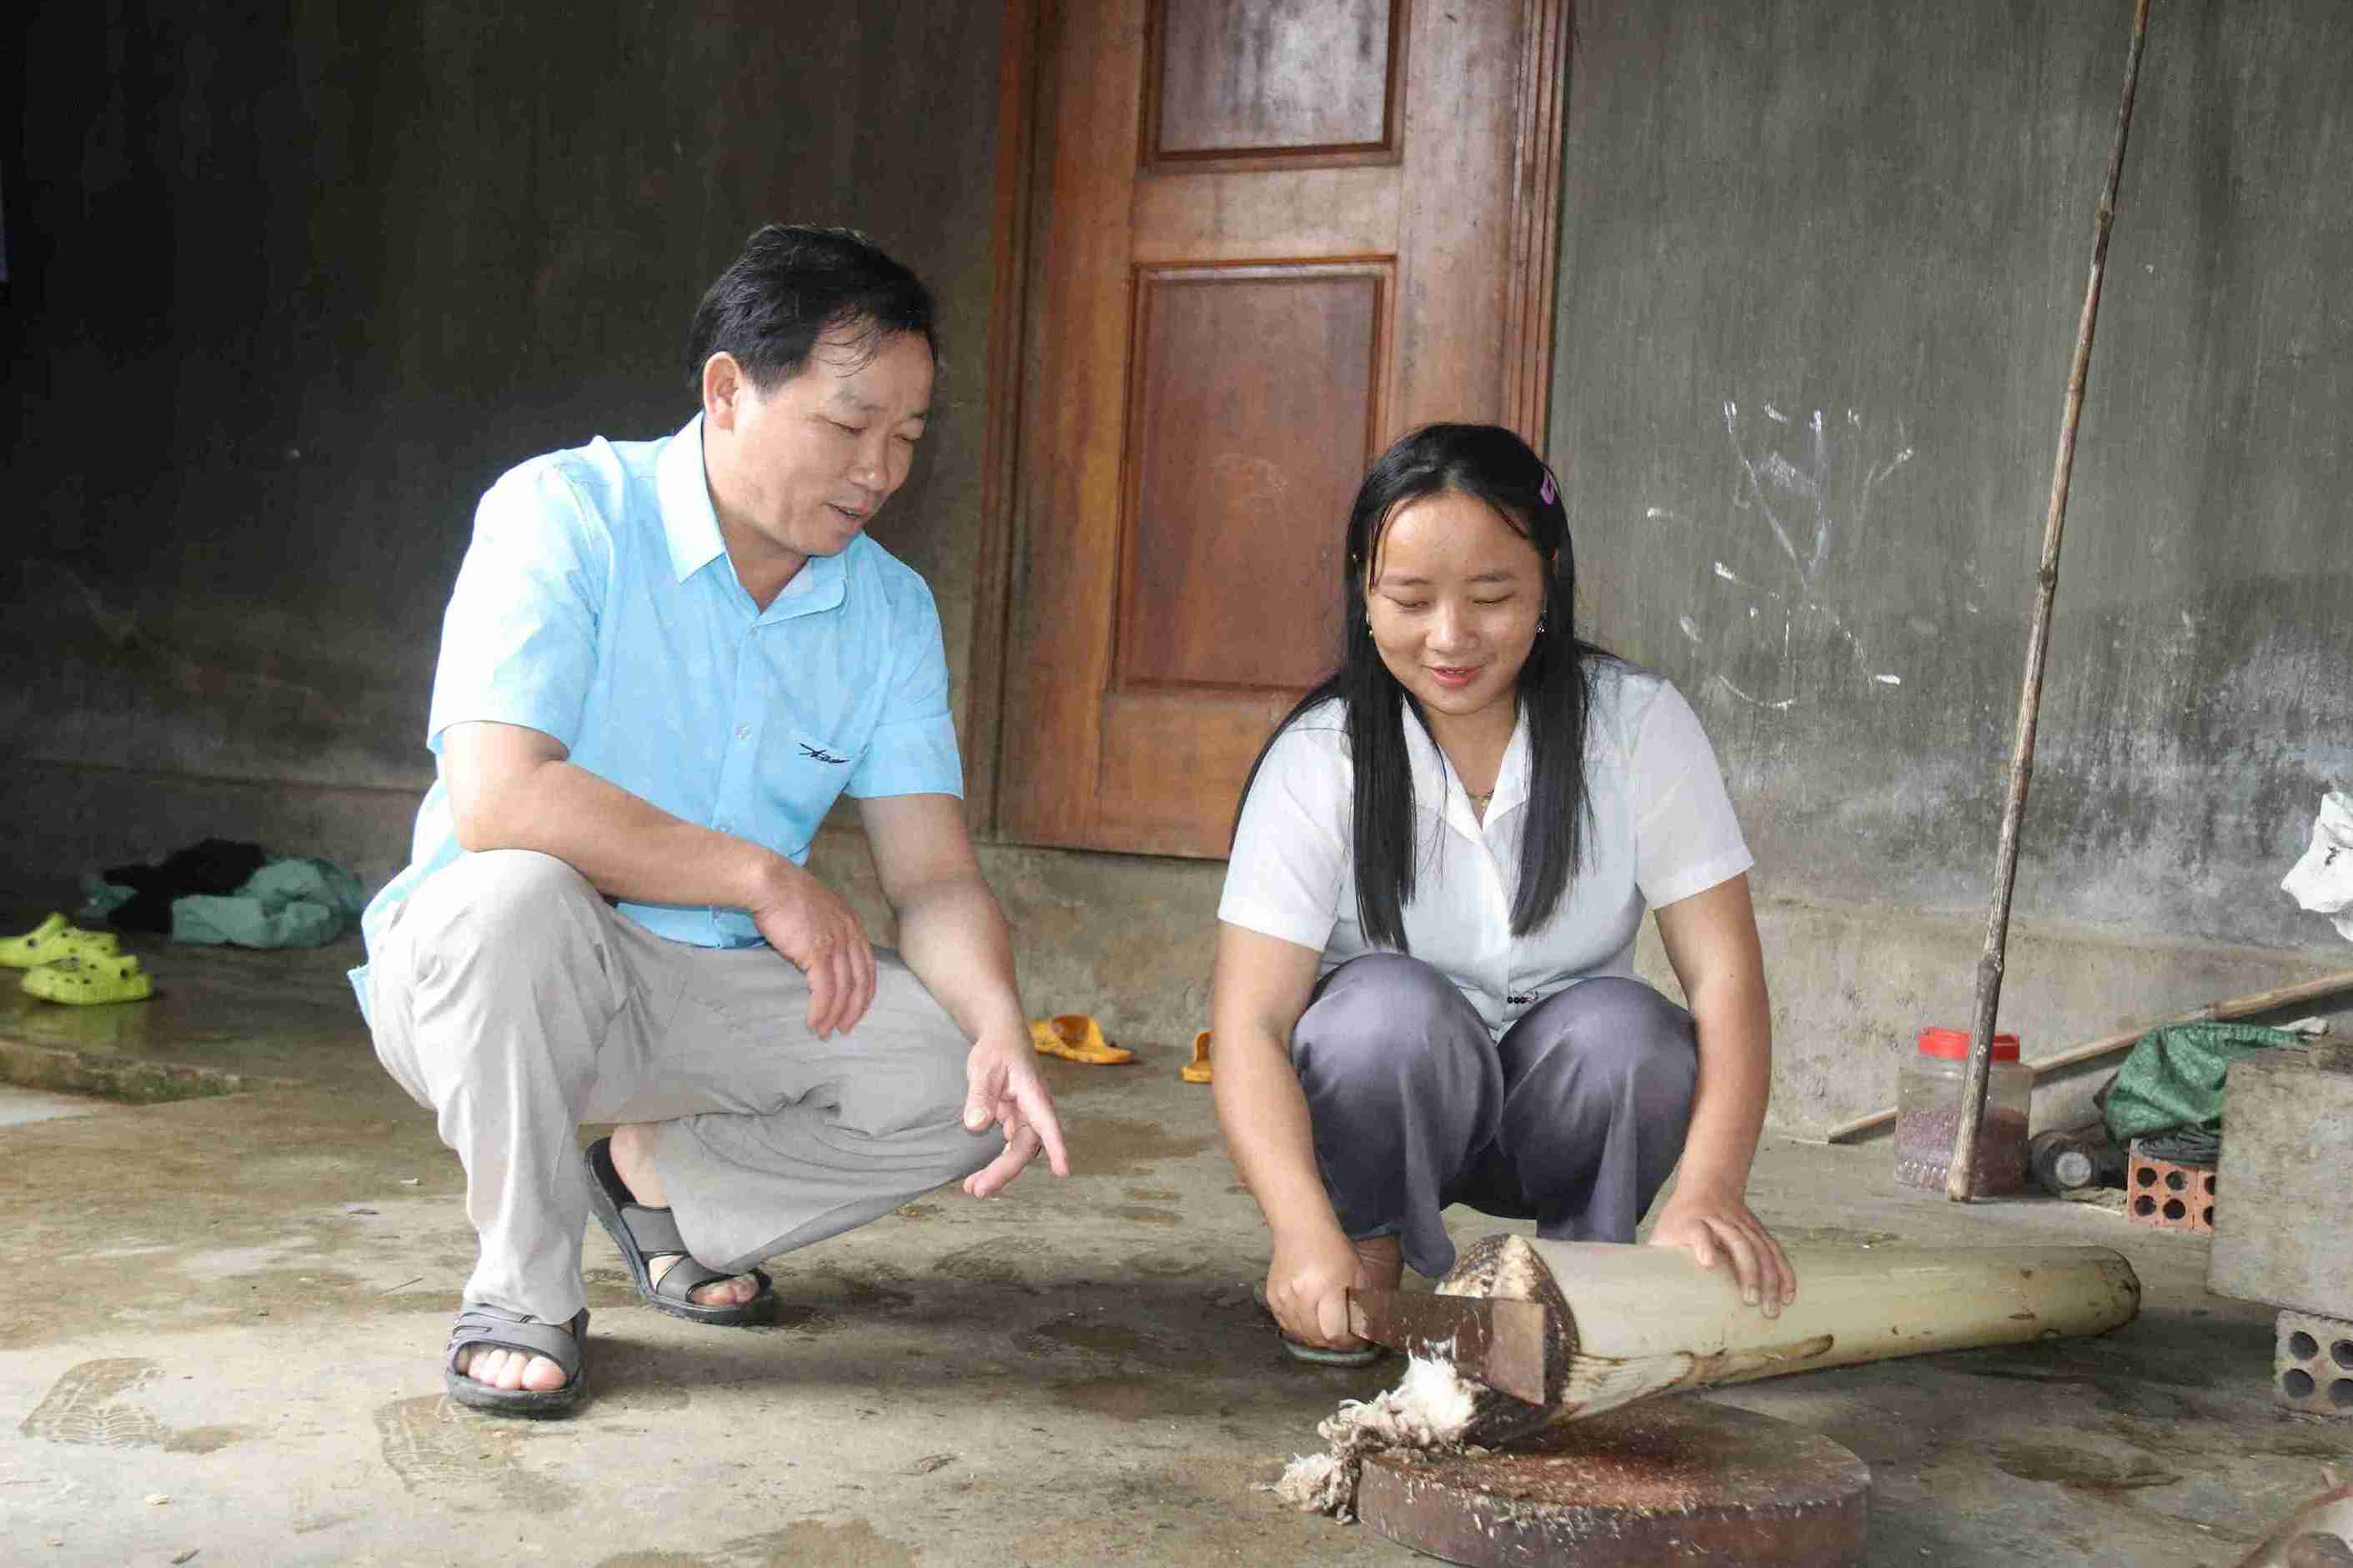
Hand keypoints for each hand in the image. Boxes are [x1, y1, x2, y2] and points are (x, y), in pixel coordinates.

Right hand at [746, 861, 875, 1037]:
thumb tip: (815, 953)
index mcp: (851, 922)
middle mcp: (850, 933)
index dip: (864, 990)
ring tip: (825, 1032)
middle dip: (855, 1008)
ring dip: (835, 1015)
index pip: (867, 964)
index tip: (857, 1008)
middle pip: (862, 980)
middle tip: (846, 1028)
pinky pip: (825, 990)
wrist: (769, 882)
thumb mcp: (814, 910)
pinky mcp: (818, 953)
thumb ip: (823, 930)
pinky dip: (821, 1010)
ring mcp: (836, 943)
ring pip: (844, 989)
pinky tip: (814, 1022)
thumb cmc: (783, 893)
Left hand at [959, 1025, 1070, 1197]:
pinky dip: (994, 1162)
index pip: (1047, 1124)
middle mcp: (1033, 1110)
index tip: (1063, 1171)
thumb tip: (975, 1126)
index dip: (1056, 1147)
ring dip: (998, 1171)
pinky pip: (1007, 1147)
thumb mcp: (984, 1067)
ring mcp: (1023, 1118)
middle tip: (979, 1190)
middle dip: (1004, 1171)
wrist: (1002, 1036)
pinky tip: (976, 1178)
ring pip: (1016, 1151)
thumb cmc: (997, 1048)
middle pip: (1025, 1147)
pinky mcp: (1013, 1121)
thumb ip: (979, 1096)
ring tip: (973, 1189)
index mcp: (1033, 1094)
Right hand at [1264, 1226, 1369, 1349]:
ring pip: (1300, 1335)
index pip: (1335, 1333)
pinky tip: (1310, 1319)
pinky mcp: (1272, 1298)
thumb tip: (1368, 1330)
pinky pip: (1286, 1325)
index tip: (1356, 1339)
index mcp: (1326, 1288)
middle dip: (1333, 1342)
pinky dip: (1300, 1328)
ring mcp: (1283, 1298)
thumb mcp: (1357, 1274)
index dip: (1348, 1342)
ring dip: (1316, 1337)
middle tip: (1343, 1335)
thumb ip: (1362, 1304)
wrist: (1301, 1229)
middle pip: (1317, 1338)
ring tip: (1327, 1327)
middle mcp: (1301, 1296)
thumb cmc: (1333, 1250)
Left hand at [1647, 1189, 1796, 1317]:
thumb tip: (1644, 1297)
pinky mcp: (1758, 1230)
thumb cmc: (1679, 1219)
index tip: (1708, 1263)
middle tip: (1750, 1301)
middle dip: (1746, 1271)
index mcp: (1692, 1221)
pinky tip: (1788, 1293)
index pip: (1697, 1230)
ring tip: (1772, 1307)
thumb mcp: (1663, 1233)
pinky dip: (1783, 1272)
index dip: (1702, 1244)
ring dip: (1769, 1277)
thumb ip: (1658, 1260)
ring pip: (1760, 1248)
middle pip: (1736, 1242)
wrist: (1707, 1186)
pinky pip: (1774, 1250)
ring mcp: (1742, 1224)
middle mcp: (1719, 1221)